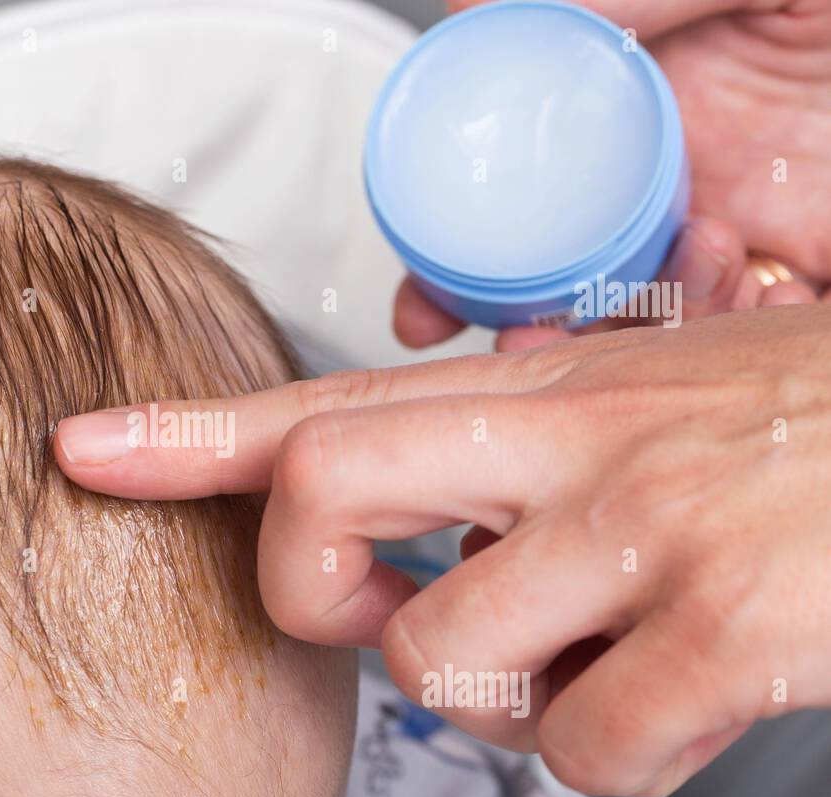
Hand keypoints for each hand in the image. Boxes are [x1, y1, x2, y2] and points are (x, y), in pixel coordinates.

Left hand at [54, 306, 830, 796]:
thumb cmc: (805, 425)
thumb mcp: (647, 395)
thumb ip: (519, 452)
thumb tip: (423, 523)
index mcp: (547, 390)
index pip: (323, 400)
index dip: (187, 431)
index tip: (91, 449)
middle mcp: (576, 446)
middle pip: (324, 493)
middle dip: (310, 578)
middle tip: (366, 603)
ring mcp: (642, 535)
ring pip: (445, 657)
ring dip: (494, 685)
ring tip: (577, 649)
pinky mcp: (719, 634)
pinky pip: (578, 742)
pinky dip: (602, 744)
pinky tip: (661, 690)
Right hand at [397, 0, 830, 351]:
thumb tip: (472, 8)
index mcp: (662, 110)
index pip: (534, 205)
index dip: (467, 263)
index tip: (421, 304)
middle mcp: (700, 181)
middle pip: (580, 288)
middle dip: (529, 336)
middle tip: (512, 346)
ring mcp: (767, 232)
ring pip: (660, 331)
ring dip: (622, 347)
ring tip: (625, 318)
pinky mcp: (827, 273)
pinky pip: (764, 342)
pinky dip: (732, 345)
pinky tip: (738, 305)